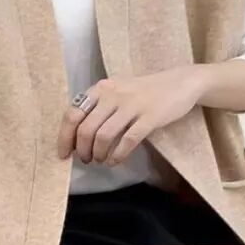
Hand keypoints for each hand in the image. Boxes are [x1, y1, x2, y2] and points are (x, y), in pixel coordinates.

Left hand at [57, 68, 202, 165]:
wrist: (180, 83)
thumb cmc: (144, 91)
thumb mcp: (117, 91)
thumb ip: (99, 107)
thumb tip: (78, 136)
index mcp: (101, 88)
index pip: (73, 113)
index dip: (65, 137)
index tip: (64, 153)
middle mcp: (113, 94)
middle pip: (86, 128)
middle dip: (82, 150)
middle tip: (86, 160)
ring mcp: (132, 105)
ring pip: (104, 136)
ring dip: (98, 154)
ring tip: (100, 160)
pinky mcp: (150, 117)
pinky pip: (127, 141)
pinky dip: (117, 155)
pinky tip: (115, 161)